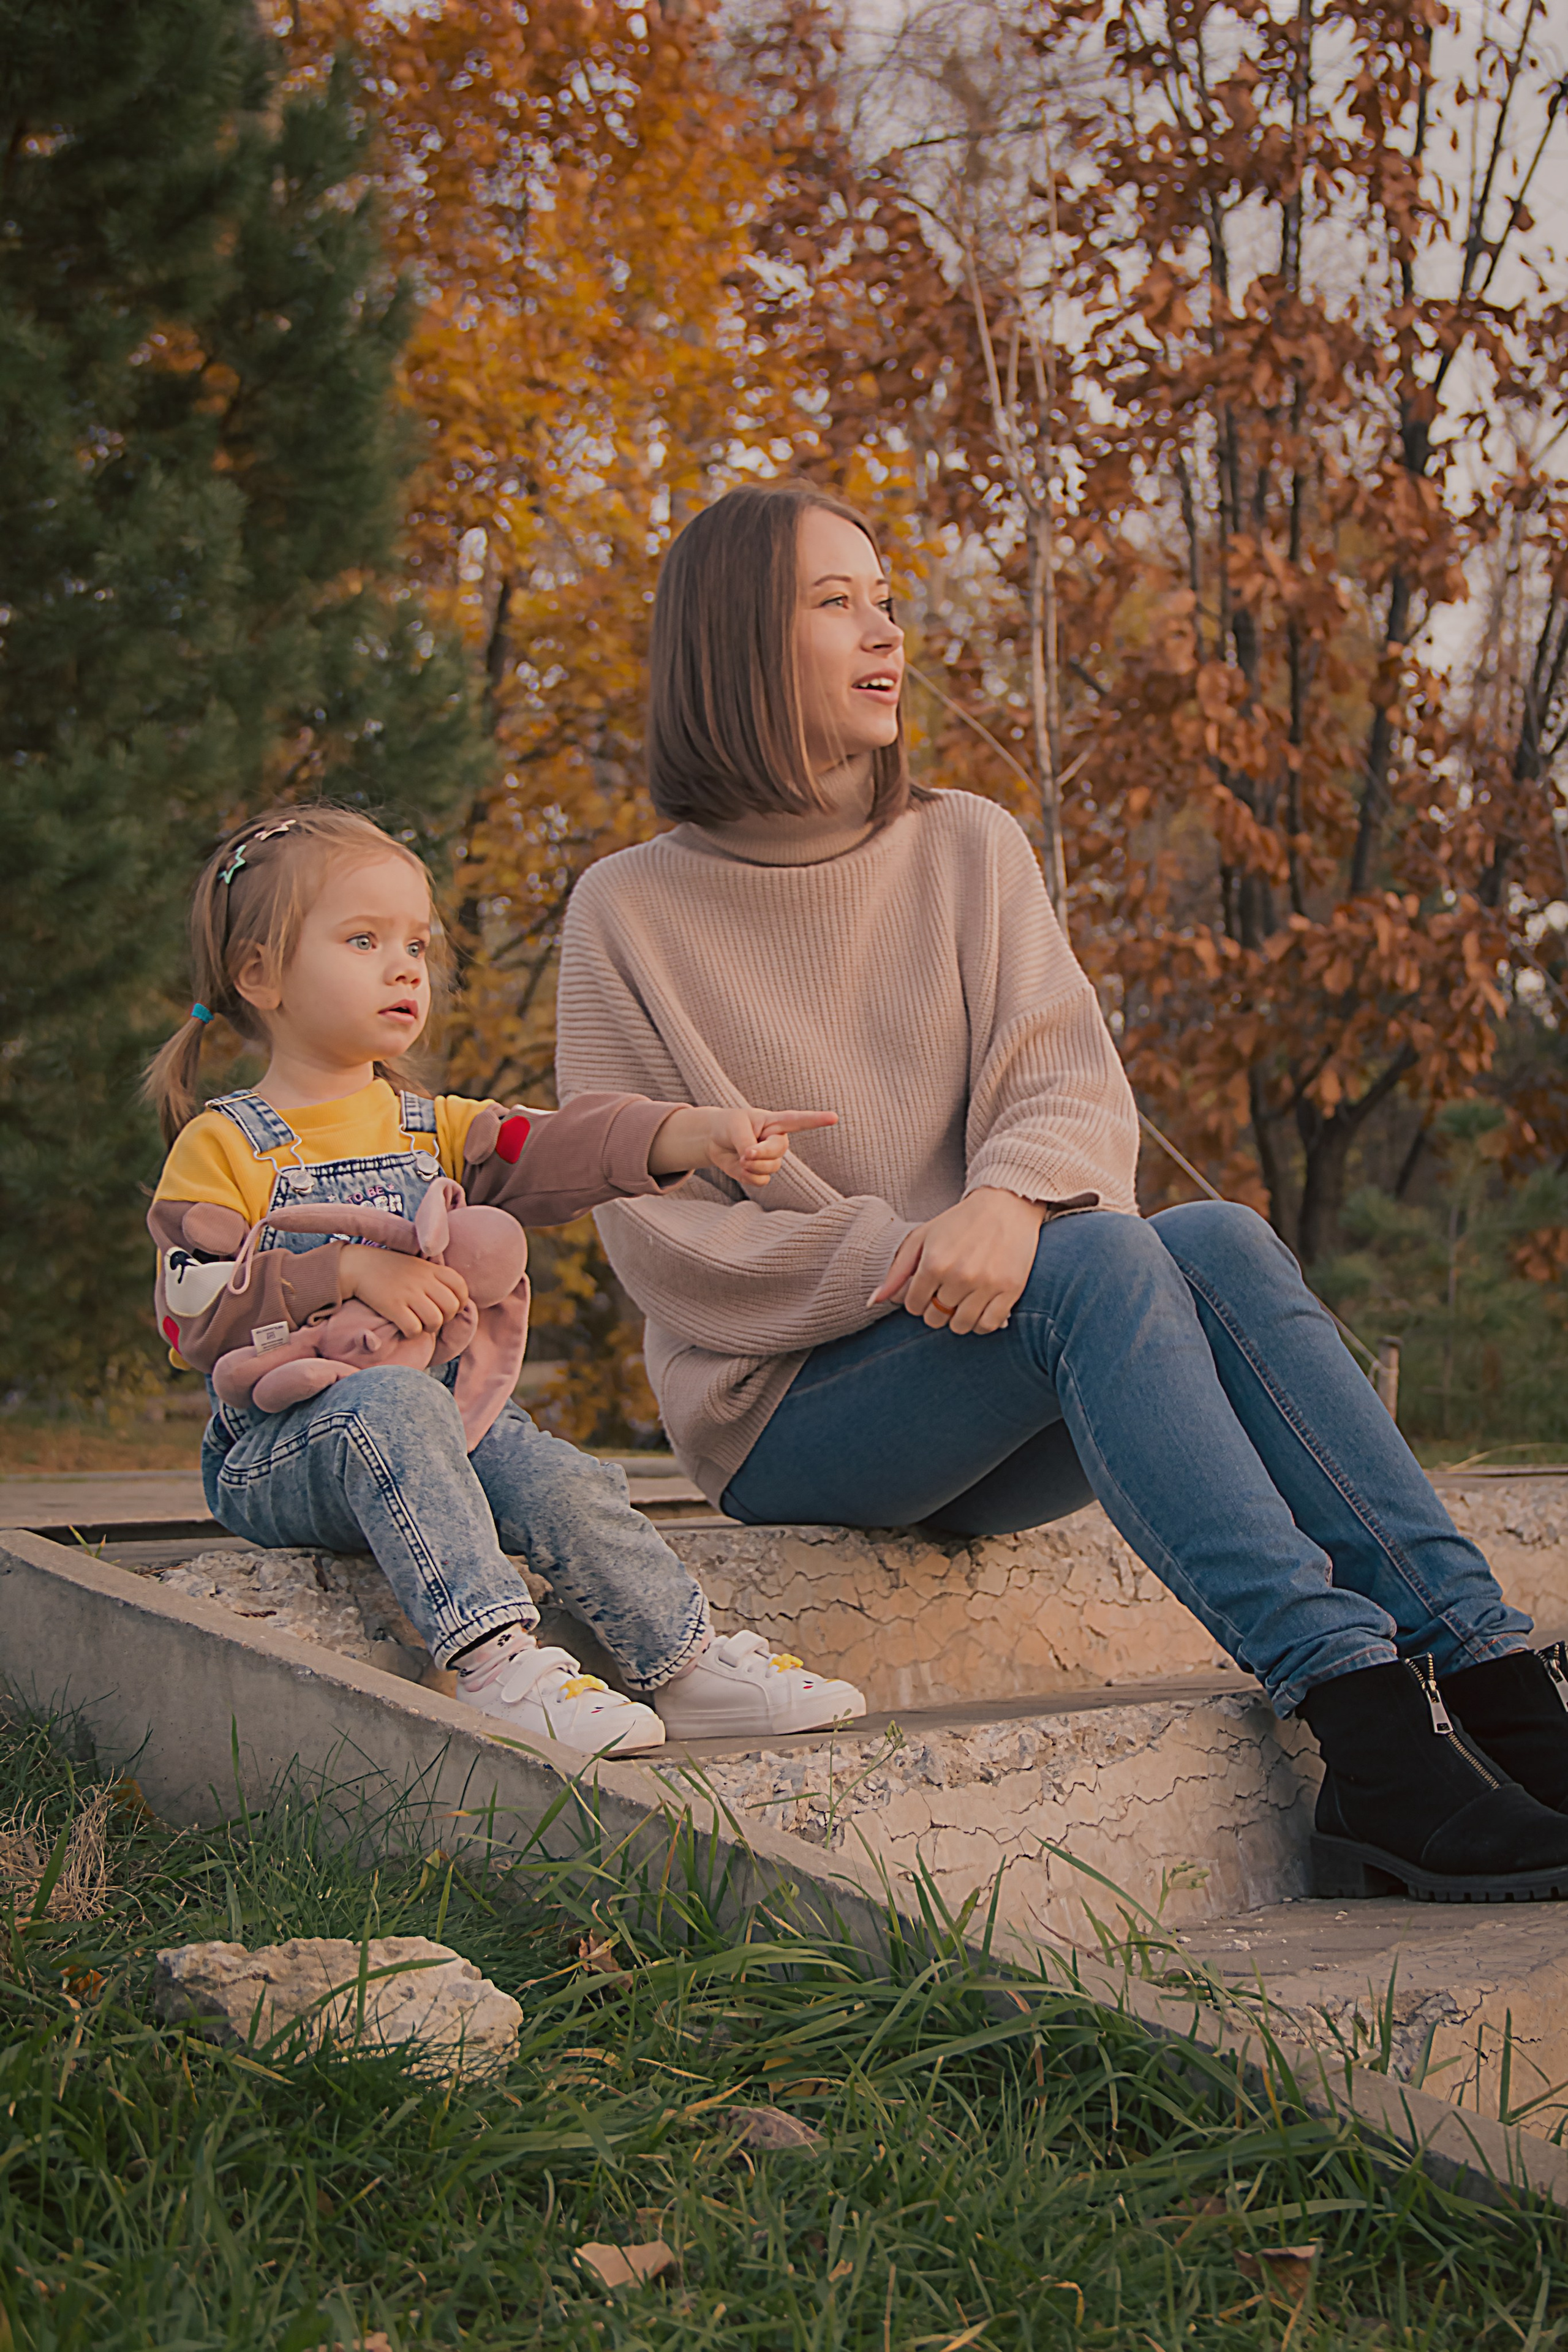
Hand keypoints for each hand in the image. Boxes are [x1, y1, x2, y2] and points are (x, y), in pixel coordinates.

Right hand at [339, 1244, 469, 1337]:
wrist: (359, 1265)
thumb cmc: (392, 1268)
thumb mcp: (419, 1265)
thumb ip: (437, 1278)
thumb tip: (455, 1301)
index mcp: (432, 1268)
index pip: (460, 1287)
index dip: (460, 1302)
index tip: (448, 1308)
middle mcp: (423, 1280)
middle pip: (451, 1307)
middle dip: (446, 1318)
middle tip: (432, 1318)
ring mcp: (408, 1293)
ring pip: (435, 1320)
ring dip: (430, 1328)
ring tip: (420, 1324)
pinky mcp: (393, 1306)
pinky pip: (414, 1328)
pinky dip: (412, 1333)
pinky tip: (405, 1328)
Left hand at [649, 1105, 838, 1186]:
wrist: (714, 1140)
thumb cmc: (729, 1125)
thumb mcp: (735, 1126)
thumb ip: (746, 1141)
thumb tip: (752, 1159)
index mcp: (776, 1122)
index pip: (799, 1121)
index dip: (817, 1120)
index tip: (834, 1117)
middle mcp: (777, 1141)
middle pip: (778, 1151)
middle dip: (760, 1154)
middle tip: (744, 1152)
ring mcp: (771, 1159)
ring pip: (770, 1168)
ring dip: (752, 1166)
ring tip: (741, 1156)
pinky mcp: (761, 1173)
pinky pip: (761, 1181)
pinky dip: (748, 1176)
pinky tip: (741, 1167)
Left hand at [868, 1188, 1045, 1334]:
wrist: (1005, 1205)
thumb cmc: (959, 1222)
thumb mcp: (922, 1238)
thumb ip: (897, 1271)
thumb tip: (874, 1302)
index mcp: (934, 1262)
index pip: (913, 1306)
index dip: (917, 1300)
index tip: (927, 1290)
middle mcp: (959, 1276)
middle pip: (935, 1318)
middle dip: (936, 1309)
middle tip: (946, 1293)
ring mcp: (986, 1284)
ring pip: (961, 1326)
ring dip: (957, 1318)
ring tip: (962, 1301)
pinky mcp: (1010, 1289)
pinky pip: (988, 1325)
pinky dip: (980, 1323)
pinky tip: (979, 1308)